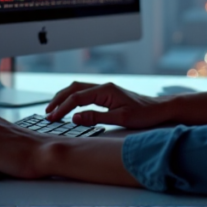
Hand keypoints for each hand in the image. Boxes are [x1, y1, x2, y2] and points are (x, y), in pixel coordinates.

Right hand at [45, 81, 171, 128]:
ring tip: (53, 109)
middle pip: (73, 88)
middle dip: (58, 100)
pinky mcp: (107, 94)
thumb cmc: (144, 113)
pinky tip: (69, 106)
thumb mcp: (121, 119)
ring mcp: (105, 89)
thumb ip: (96, 117)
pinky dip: (73, 98)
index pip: (77, 97)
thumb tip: (75, 118)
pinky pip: (85, 92)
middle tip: (47, 113)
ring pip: (78, 88)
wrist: (160, 108)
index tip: (52, 118)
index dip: (62, 108)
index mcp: (106, 90)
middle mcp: (104, 86)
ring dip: (64, 97)